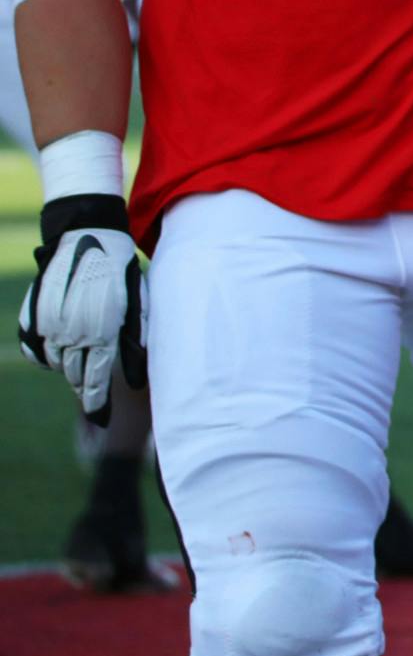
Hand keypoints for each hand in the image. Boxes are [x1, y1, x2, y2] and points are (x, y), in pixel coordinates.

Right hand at [18, 198, 146, 424]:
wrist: (86, 235)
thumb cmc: (120, 270)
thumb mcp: (138, 304)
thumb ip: (136, 342)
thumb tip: (139, 380)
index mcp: (100, 332)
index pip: (96, 381)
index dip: (98, 404)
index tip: (101, 420)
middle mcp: (70, 334)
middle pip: (75, 376)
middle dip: (86, 384)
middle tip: (95, 389)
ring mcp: (47, 326)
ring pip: (56, 362)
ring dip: (70, 365)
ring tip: (84, 353)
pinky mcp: (31, 316)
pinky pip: (37, 347)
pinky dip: (48, 350)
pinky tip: (64, 340)